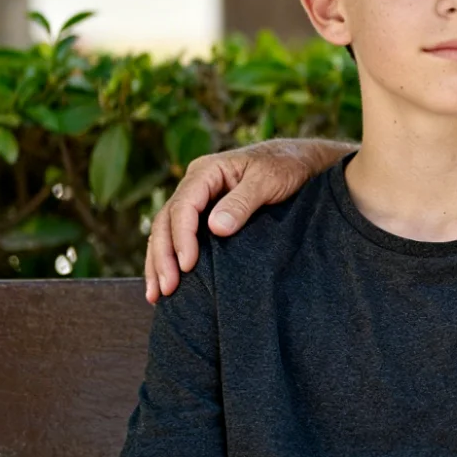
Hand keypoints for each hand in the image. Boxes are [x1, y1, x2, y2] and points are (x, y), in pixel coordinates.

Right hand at [145, 140, 344, 301]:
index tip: (187, 265)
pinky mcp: (204, 216)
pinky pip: (179, 237)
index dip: (182, 237)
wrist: (299, 162)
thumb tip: (215, 228)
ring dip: (158, 263)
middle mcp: (195, 185)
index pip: (183, 206)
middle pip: (166, 221)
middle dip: (163, 256)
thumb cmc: (286, 167)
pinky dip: (170, 259)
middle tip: (166, 289)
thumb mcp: (268, 180)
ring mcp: (198, 201)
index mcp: (207, 171)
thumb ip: (243, 202)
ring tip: (157, 294)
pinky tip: (165, 282)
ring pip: (166, 232)